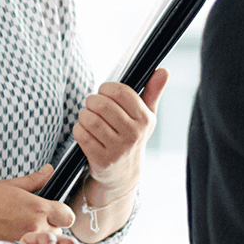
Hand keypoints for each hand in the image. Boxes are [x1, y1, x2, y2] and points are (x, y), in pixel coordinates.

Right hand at [0, 165, 76, 243]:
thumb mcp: (9, 184)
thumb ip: (34, 180)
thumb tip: (48, 171)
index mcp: (36, 207)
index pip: (67, 215)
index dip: (62, 212)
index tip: (56, 211)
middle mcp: (34, 227)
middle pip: (59, 232)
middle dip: (51, 227)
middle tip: (35, 220)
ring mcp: (25, 243)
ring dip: (41, 240)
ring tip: (23, 230)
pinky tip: (15, 239)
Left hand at [74, 68, 169, 198]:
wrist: (124, 173)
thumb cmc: (132, 136)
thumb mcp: (146, 116)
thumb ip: (153, 91)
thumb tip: (164, 70)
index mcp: (145, 119)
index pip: (121, 92)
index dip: (106, 88)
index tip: (103, 92)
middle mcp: (134, 135)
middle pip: (102, 105)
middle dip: (92, 101)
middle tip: (92, 104)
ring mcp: (118, 149)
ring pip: (90, 119)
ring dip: (84, 115)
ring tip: (88, 117)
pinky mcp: (102, 160)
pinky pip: (81, 134)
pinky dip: (78, 129)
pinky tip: (84, 131)